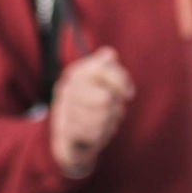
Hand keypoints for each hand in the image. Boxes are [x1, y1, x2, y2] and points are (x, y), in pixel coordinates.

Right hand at [49, 47, 134, 177]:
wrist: (72, 138)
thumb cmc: (93, 105)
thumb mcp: (101, 82)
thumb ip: (107, 66)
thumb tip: (110, 54)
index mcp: (77, 72)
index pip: (103, 69)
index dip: (121, 81)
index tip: (128, 93)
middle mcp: (67, 89)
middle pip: (105, 99)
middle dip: (115, 108)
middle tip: (113, 110)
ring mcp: (63, 110)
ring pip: (101, 118)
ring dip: (109, 122)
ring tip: (104, 121)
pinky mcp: (65, 132)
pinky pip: (94, 134)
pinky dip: (101, 135)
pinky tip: (96, 132)